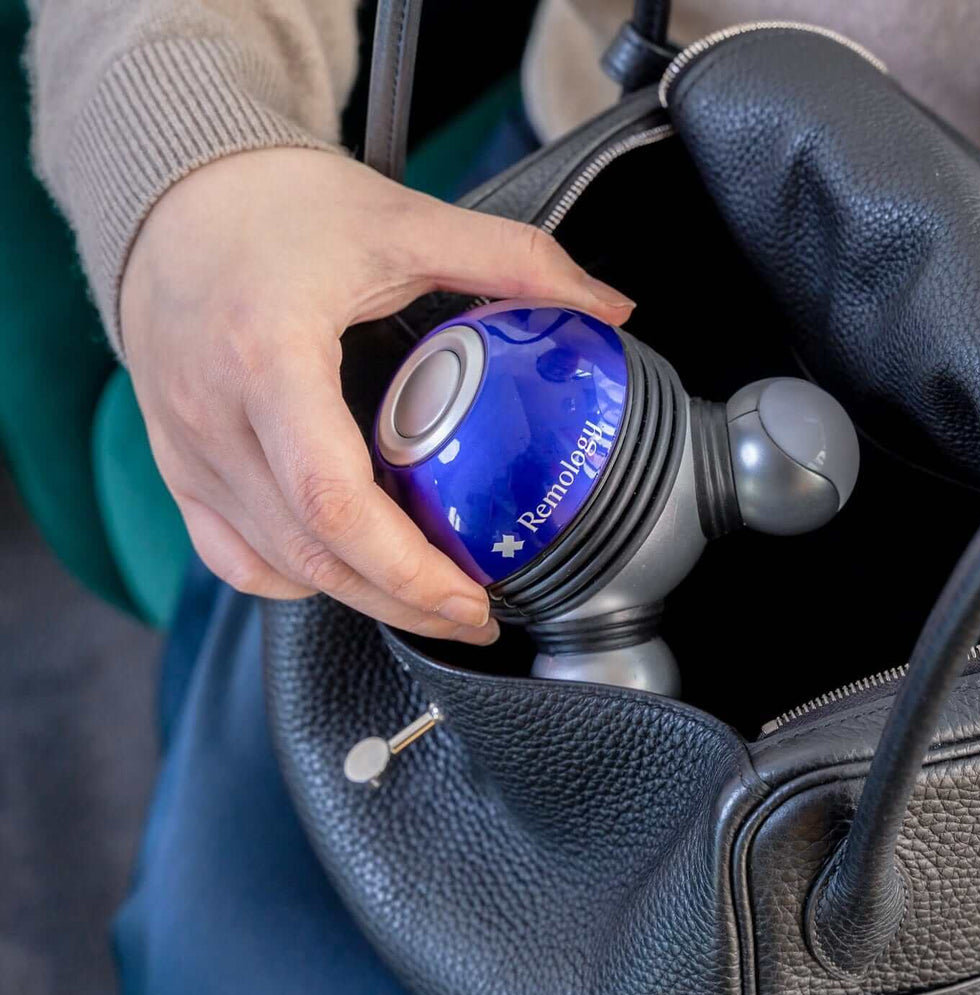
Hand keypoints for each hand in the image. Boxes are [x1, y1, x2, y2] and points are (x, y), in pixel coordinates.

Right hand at [120, 148, 634, 643]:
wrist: (174, 197)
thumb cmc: (278, 204)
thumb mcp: (403, 221)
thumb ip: (513, 259)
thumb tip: (607, 308)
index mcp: (268, 356)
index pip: (333, 499)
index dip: (408, 569)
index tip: (472, 599)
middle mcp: (214, 418)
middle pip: (311, 553)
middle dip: (400, 603)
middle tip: (472, 615)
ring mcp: (186, 450)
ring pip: (274, 564)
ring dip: (357, 596)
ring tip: (425, 600)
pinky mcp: (178, 464)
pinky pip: (233, 554)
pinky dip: (295, 577)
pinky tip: (345, 572)